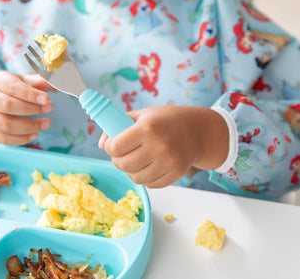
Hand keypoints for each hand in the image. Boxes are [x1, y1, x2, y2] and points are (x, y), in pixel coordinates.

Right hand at [0, 72, 53, 145]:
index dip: (30, 94)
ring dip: (30, 126)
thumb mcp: (29, 81)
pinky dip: (21, 139)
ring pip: (6, 125)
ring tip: (47, 123)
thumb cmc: (18, 88)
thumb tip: (55, 82)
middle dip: (31, 109)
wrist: (3, 97)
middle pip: (7, 106)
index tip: (46, 99)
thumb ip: (41, 82)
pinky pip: (3, 138)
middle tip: (50, 108)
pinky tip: (35, 134)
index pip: (12, 87)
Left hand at [99, 106, 228, 187]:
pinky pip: (150, 184)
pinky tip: (148, 165)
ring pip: (135, 178)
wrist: (198, 130)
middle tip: (122, 154)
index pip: (116, 147)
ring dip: (130, 170)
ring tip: (135, 160)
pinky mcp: (176, 174)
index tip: (113, 145)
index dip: (110, 147)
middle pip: (123, 165)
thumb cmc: (166, 119)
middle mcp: (158, 146)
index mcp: (147, 128)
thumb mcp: (142, 115)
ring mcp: (168, 163)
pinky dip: (145, 177)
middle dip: (117, 160)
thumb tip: (102, 145)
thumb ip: (118, 125)